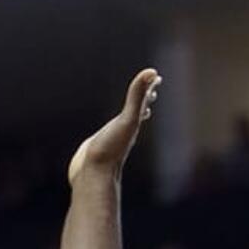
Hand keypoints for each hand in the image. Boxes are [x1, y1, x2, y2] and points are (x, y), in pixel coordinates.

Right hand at [68, 68, 160, 184]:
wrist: (93, 176)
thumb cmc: (111, 149)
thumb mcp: (127, 118)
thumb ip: (137, 96)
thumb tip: (152, 72)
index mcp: (131, 124)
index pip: (143, 101)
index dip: (149, 88)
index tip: (156, 77)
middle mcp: (123, 132)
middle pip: (136, 111)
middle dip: (143, 99)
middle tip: (149, 88)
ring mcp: (111, 140)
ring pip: (123, 124)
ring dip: (128, 115)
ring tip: (133, 110)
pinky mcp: (97, 148)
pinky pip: (107, 134)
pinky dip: (110, 129)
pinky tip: (108, 133)